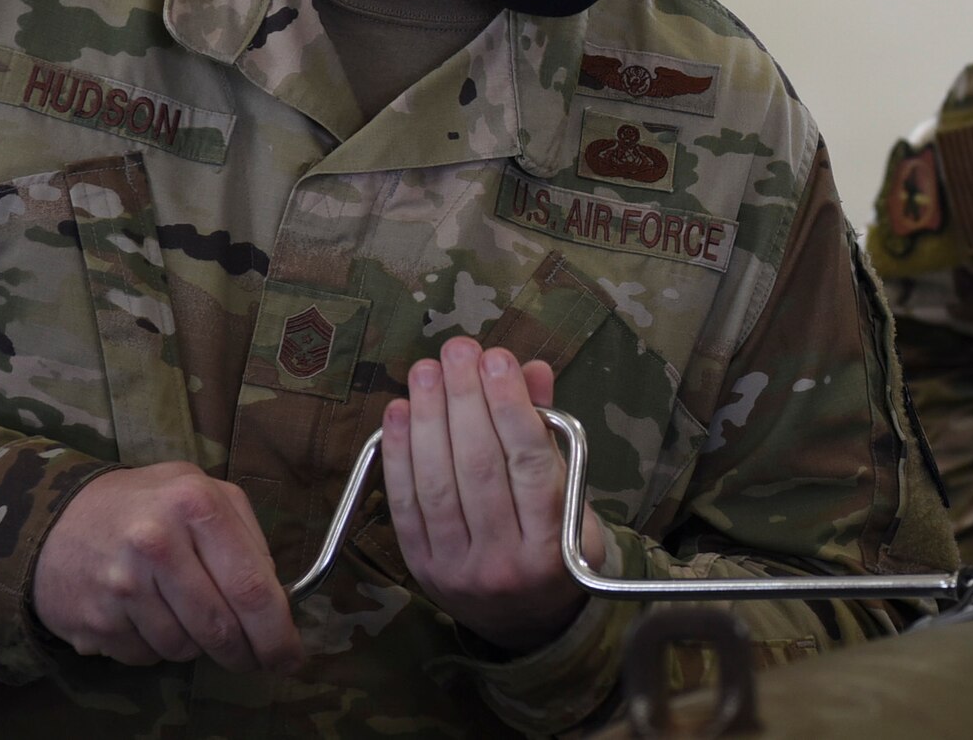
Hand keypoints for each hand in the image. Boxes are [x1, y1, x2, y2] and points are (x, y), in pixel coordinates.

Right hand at [32, 462, 302, 673]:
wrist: (53, 521)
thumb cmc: (145, 506)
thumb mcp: (200, 491)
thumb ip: (245, 535)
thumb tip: (278, 596)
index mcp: (196, 504)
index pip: (252, 585)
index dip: (277, 630)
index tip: (292, 655)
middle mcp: (157, 543)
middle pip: (221, 626)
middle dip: (246, 652)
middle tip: (255, 658)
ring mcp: (121, 586)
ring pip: (186, 648)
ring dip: (197, 645)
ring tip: (185, 614)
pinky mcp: (95, 621)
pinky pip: (147, 656)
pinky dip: (158, 647)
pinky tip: (147, 617)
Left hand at [381, 337, 604, 652]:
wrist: (529, 621)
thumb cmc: (558, 543)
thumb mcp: (573, 494)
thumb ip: (550, 432)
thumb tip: (531, 370)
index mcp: (556, 544)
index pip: (531, 464)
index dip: (511, 407)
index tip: (498, 358)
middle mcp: (506, 561)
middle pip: (480, 469)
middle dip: (465, 400)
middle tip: (457, 350)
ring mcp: (459, 569)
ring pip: (439, 485)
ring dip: (428, 419)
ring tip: (426, 371)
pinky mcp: (422, 569)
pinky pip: (406, 506)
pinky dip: (399, 456)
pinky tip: (399, 413)